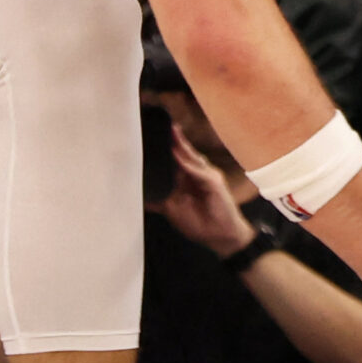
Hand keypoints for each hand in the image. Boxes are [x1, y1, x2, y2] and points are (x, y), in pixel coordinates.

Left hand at [151, 128, 257, 254]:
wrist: (220, 237)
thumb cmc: (199, 224)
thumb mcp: (173, 210)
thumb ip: (159, 201)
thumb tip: (141, 198)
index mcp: (188, 178)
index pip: (176, 158)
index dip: (167, 147)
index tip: (153, 135)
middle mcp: (199, 173)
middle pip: (185, 153)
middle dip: (175, 140)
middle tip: (162, 125)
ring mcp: (208, 176)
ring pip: (192, 158)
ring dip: (181, 146)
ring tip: (171, 132)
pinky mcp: (214, 183)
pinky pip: (199, 171)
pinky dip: (188, 165)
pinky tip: (178, 156)